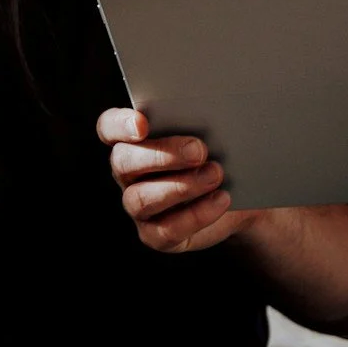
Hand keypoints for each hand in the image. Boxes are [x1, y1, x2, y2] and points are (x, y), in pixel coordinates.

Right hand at [98, 107, 262, 253]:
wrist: (237, 194)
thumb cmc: (219, 152)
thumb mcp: (213, 132)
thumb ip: (201, 120)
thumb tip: (212, 112)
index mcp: (133, 139)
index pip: (109, 127)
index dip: (120, 125)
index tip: (142, 124)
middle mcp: (128, 172)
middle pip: (124, 161)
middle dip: (162, 155)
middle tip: (198, 150)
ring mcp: (138, 205)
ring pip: (141, 198)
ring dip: (180, 186)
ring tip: (215, 174)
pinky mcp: (155, 234)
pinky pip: (167, 229)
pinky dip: (197, 214)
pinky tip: (221, 199)